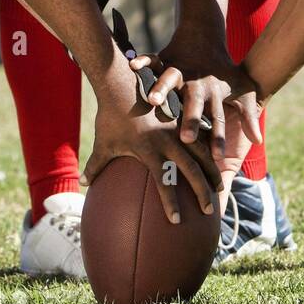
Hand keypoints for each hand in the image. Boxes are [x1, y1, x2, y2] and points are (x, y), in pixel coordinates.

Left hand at [81, 68, 222, 224]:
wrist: (123, 83)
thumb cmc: (110, 116)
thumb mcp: (103, 143)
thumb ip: (95, 165)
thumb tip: (84, 184)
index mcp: (149, 150)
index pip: (163, 182)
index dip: (170, 203)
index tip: (176, 221)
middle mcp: (167, 140)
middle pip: (190, 170)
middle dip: (201, 191)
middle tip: (209, 209)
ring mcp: (177, 127)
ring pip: (201, 152)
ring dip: (212, 170)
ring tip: (219, 185)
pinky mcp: (182, 116)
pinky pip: (200, 135)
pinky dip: (210, 148)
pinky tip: (217, 159)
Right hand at [130, 32, 263, 163]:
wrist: (209, 39)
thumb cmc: (226, 73)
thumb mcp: (245, 92)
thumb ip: (249, 116)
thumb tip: (258, 140)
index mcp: (214, 94)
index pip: (218, 119)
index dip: (218, 138)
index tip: (218, 158)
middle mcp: (196, 84)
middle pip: (194, 103)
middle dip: (190, 120)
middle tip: (186, 139)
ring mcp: (180, 70)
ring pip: (170, 79)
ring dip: (162, 88)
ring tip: (154, 101)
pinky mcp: (166, 59)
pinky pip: (153, 58)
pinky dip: (144, 60)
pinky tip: (133, 65)